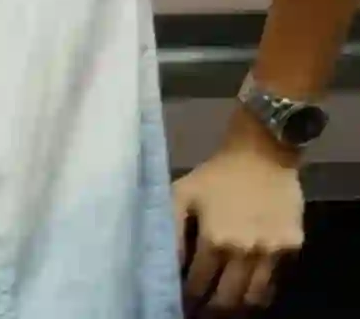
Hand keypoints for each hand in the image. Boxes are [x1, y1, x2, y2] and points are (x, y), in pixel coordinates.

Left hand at [173, 147, 303, 313]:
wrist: (261, 152)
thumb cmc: (216, 173)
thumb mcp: (182, 191)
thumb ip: (168, 227)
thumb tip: (163, 261)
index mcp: (215, 238)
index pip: (198, 283)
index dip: (188, 295)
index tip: (181, 300)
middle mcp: (245, 251)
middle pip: (227, 299)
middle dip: (211, 307)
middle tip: (201, 308)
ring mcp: (272, 252)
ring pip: (254, 298)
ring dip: (237, 305)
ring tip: (224, 302)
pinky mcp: (292, 247)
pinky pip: (275, 282)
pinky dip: (261, 289)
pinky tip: (247, 285)